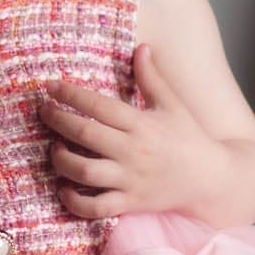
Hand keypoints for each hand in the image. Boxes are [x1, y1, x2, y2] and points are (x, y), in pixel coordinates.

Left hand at [37, 44, 231, 218]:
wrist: (211, 180)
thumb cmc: (190, 138)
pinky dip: (74, 202)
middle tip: (44, 111)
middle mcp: (133, 151)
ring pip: (84, 172)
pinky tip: (64, 189)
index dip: (71, 94)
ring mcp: (130, 180)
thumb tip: (141, 47)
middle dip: (58, 121)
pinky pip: (95, 208)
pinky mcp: (129, 203)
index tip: (51, 87)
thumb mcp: (173, 104)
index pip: (99, 106)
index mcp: (141, 124)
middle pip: (85, 135)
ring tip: (55, 149)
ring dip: (61, 160)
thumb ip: (152, 77)